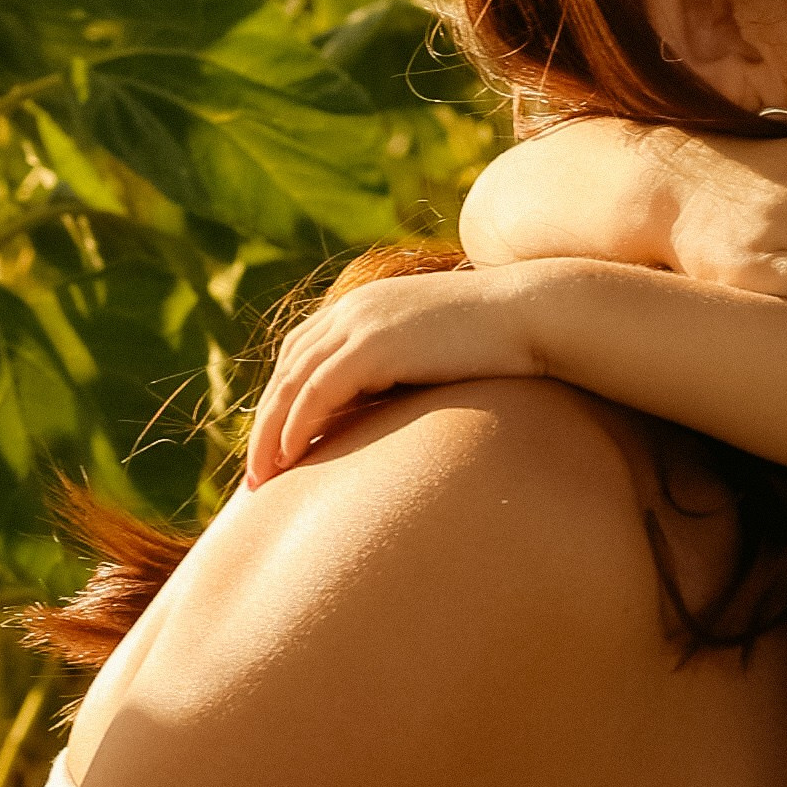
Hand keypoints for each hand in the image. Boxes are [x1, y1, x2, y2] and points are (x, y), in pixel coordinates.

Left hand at [248, 267, 552, 482]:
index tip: (276, 444)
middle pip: (287, 370)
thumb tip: (392, 413)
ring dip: (270, 433)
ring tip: (262, 478)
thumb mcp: (437, 355)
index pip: (303, 354)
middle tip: (255, 473)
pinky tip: (291, 458)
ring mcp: (359, 324)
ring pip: (292, 383)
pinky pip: (317, 391)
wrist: (531, 315)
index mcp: (364, 307)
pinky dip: (296, 425)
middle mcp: (352, 309)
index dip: (282, 399)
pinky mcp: (372, 345)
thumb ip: (404, 373)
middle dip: (266, 422)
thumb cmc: (500, 342)